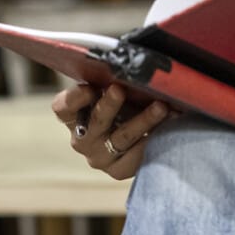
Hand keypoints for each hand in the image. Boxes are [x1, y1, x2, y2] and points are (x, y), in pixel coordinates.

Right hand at [52, 82, 170, 179]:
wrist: (140, 135)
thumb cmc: (126, 101)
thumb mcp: (118, 88)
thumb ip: (117, 79)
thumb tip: (136, 63)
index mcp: (75, 115)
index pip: (63, 107)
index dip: (74, 99)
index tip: (89, 87)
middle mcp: (82, 138)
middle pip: (94, 121)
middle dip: (109, 105)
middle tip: (121, 89)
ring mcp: (99, 157)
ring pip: (121, 138)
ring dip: (143, 121)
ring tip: (161, 107)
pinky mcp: (118, 170)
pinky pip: (136, 156)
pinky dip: (155, 138)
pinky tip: (171, 124)